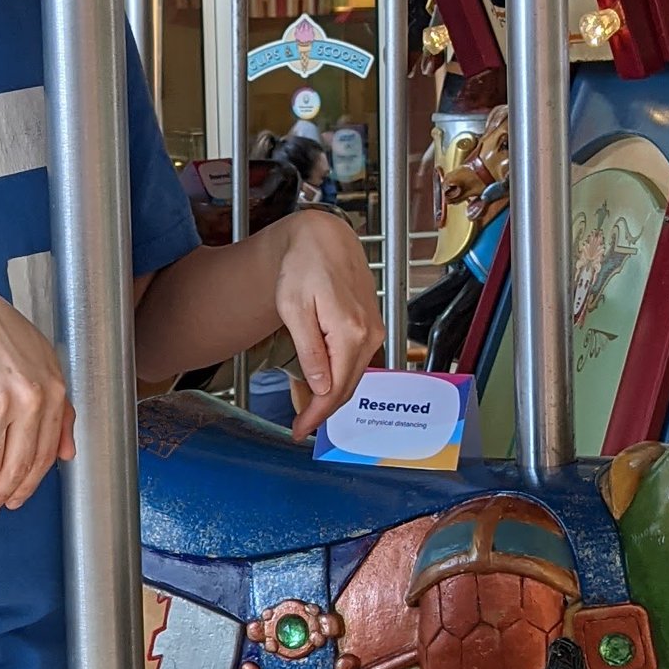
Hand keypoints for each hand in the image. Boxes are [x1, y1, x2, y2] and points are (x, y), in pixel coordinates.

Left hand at [271, 207, 383, 438]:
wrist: (323, 238)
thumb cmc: (304, 265)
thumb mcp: (294, 309)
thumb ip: (310, 350)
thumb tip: (322, 386)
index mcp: (350, 332)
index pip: (335, 389)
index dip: (317, 416)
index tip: (299, 431)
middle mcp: (369, 334)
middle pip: (347, 387)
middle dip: (323, 411)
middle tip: (299, 426)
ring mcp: (374, 331)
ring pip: (352, 376)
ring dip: (330, 395)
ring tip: (304, 408)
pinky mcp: (372, 326)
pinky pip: (355, 361)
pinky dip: (338, 376)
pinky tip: (319, 383)